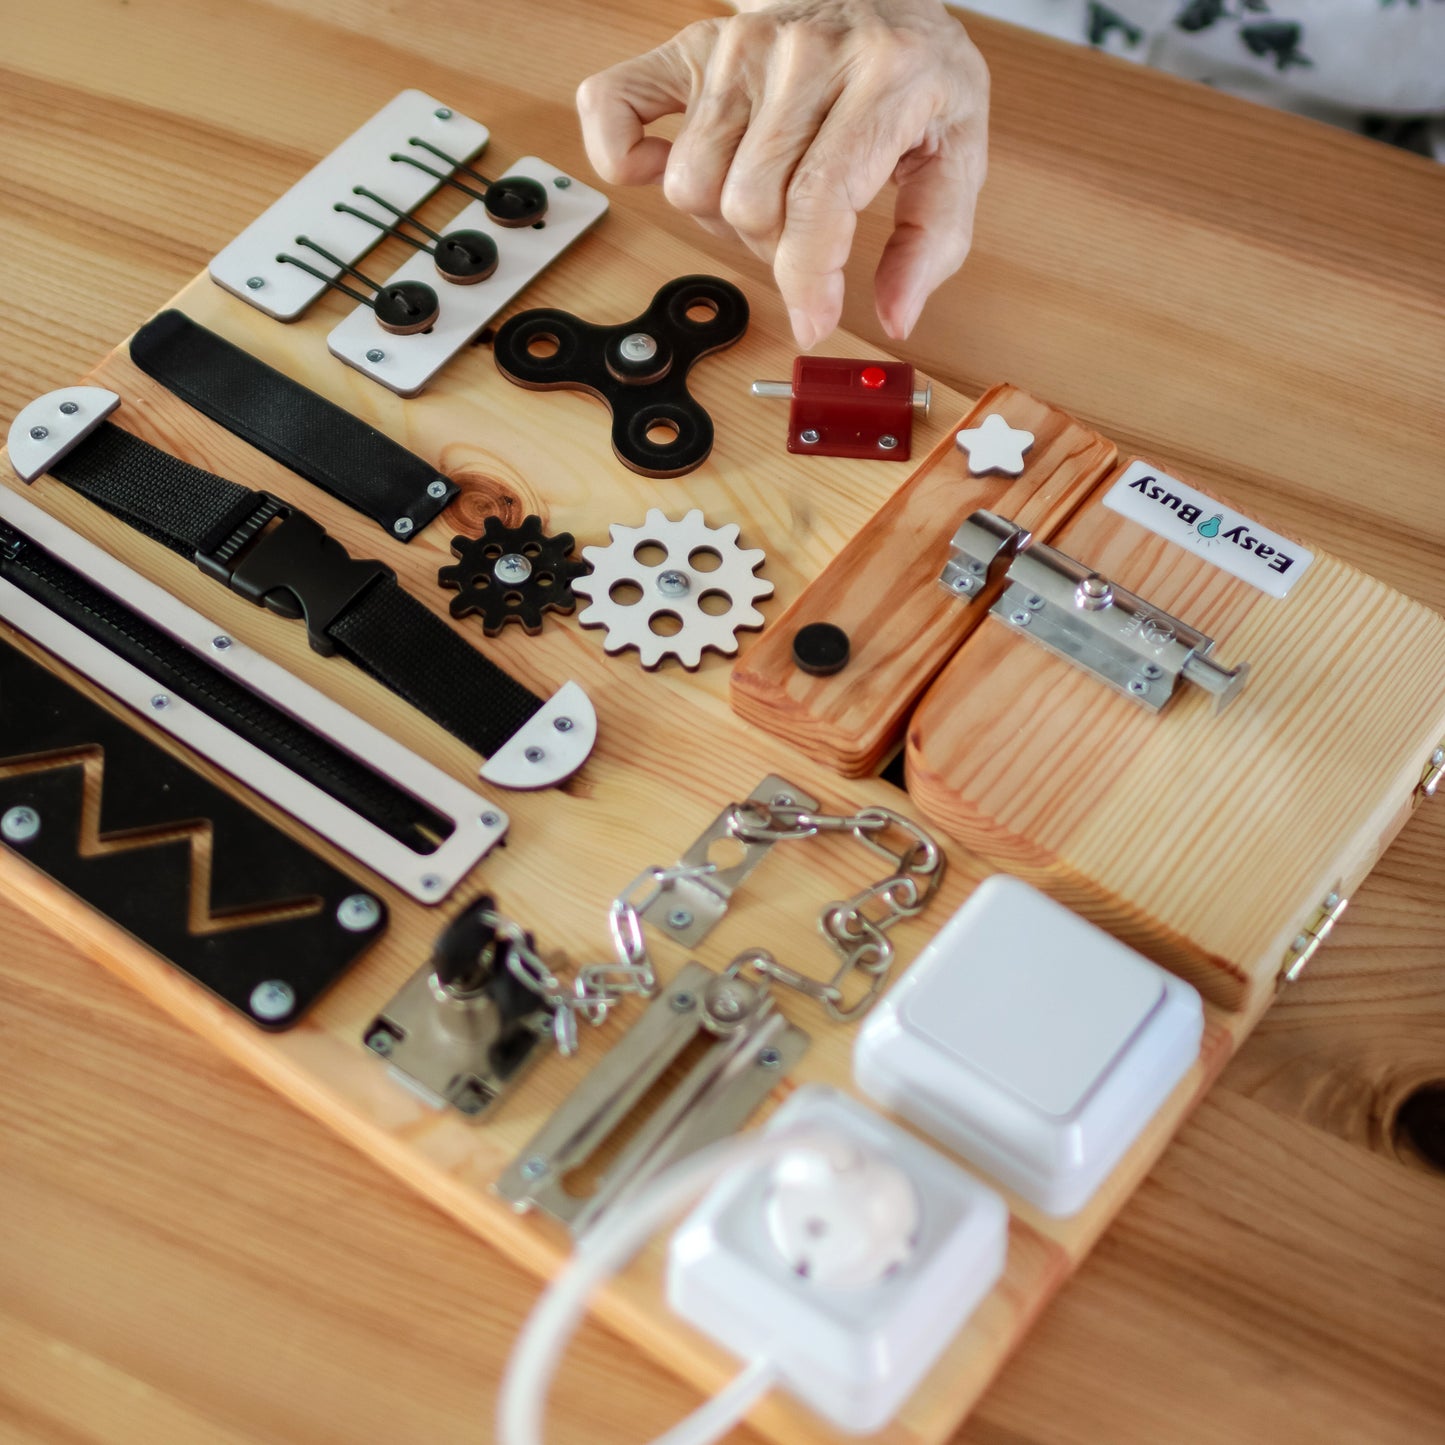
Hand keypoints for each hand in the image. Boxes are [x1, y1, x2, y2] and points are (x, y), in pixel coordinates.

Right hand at [576, 0, 988, 348]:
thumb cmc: (913, 79)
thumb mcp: (959, 152)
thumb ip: (934, 241)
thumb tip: (895, 316)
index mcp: (882, 77)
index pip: (817, 201)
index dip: (806, 280)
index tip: (810, 324)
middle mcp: (804, 53)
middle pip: (747, 205)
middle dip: (774, 247)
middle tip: (802, 229)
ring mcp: (739, 45)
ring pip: (690, 183)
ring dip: (721, 215)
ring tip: (762, 190)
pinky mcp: (690, 46)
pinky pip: (613, 107)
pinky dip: (625, 155)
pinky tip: (664, 163)